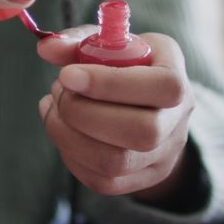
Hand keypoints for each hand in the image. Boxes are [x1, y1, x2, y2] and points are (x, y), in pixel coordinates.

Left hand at [37, 28, 195, 203]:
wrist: (146, 104)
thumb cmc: (123, 66)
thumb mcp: (109, 45)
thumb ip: (79, 42)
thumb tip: (46, 48)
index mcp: (177, 76)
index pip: (163, 86)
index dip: (112, 83)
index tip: (67, 74)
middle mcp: (177, 120)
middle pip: (142, 132)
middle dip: (84, 113)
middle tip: (59, 90)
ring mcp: (162, 155)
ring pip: (116, 162)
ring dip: (69, 135)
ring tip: (54, 107)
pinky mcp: (141, 179)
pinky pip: (102, 181)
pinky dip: (71, 156)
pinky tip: (61, 129)